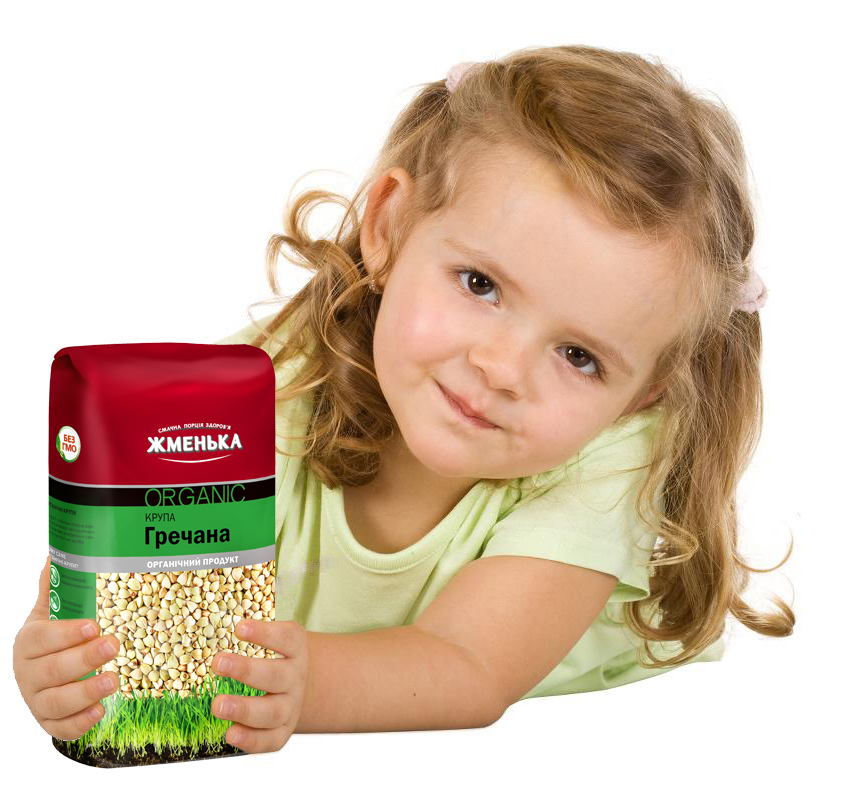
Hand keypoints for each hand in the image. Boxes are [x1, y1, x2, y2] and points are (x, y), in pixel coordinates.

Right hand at [13, 556, 120, 738]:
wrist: (44, 672)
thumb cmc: (55, 637)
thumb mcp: (53, 611)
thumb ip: (55, 587)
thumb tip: (57, 553)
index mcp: (28, 641)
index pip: (42, 638)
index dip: (66, 633)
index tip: (93, 625)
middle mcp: (27, 673)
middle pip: (51, 670)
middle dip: (84, 659)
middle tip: (114, 645)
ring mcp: (36, 700)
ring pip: (56, 702)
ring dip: (86, 692)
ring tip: (114, 681)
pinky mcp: (49, 722)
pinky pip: (60, 728)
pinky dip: (80, 723)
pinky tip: (101, 711)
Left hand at [210, 618, 307, 753]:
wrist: (300, 686)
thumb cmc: (276, 657)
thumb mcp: (275, 639)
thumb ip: (250, 632)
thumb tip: (204, 619)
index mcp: (296, 649)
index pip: (286, 638)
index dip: (265, 633)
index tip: (239, 627)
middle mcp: (296, 677)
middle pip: (277, 676)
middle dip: (246, 670)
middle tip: (217, 662)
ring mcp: (291, 707)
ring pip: (273, 711)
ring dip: (244, 709)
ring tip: (217, 704)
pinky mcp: (283, 731)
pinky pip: (271, 741)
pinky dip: (251, 740)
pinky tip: (230, 734)